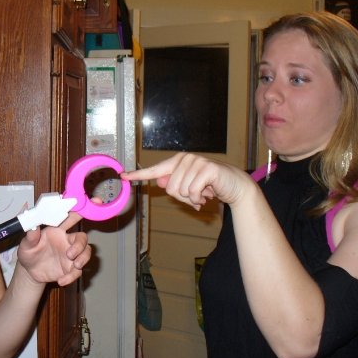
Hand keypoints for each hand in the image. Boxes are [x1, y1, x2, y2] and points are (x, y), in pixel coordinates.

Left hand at [17, 210, 91, 286]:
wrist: (29, 271)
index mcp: (57, 230)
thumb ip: (31, 236)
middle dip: (80, 245)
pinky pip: (78, 271)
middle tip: (70, 254)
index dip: (80, 211)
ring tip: (74, 265)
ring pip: (86, 252)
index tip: (91, 205)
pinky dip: (72, 276)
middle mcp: (66, 241)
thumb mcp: (26, 245)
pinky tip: (61, 280)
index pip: (70, 218)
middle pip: (82, 237)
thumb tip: (32, 226)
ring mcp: (70, 254)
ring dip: (83, 258)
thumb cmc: (29, 252)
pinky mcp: (70, 268)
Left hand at [121, 152, 250, 209]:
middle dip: (183, 197)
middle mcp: (185, 159)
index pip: (154, 170)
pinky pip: (193, 191)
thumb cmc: (209, 186)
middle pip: (170, 188)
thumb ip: (174, 184)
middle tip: (197, 194)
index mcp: (177, 162)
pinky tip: (209, 194)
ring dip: (193, 198)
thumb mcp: (189, 187)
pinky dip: (200, 198)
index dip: (138, 175)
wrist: (234, 185)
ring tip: (204, 192)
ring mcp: (196, 162)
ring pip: (181, 191)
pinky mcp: (207, 168)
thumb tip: (161, 182)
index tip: (123, 176)